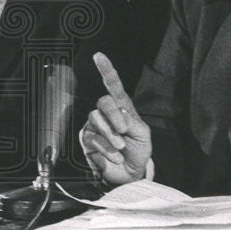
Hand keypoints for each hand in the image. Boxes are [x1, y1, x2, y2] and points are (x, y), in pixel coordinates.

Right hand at [80, 52, 151, 185]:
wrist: (130, 173)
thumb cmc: (138, 151)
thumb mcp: (143, 135)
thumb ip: (133, 123)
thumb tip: (120, 117)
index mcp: (122, 107)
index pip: (113, 85)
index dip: (106, 70)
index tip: (98, 56)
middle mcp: (106, 114)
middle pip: (103, 101)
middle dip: (114, 116)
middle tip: (123, 130)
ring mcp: (95, 126)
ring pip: (96, 119)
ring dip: (111, 135)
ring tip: (120, 146)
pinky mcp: (87, 140)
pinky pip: (92, 138)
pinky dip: (106, 148)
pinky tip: (115, 156)